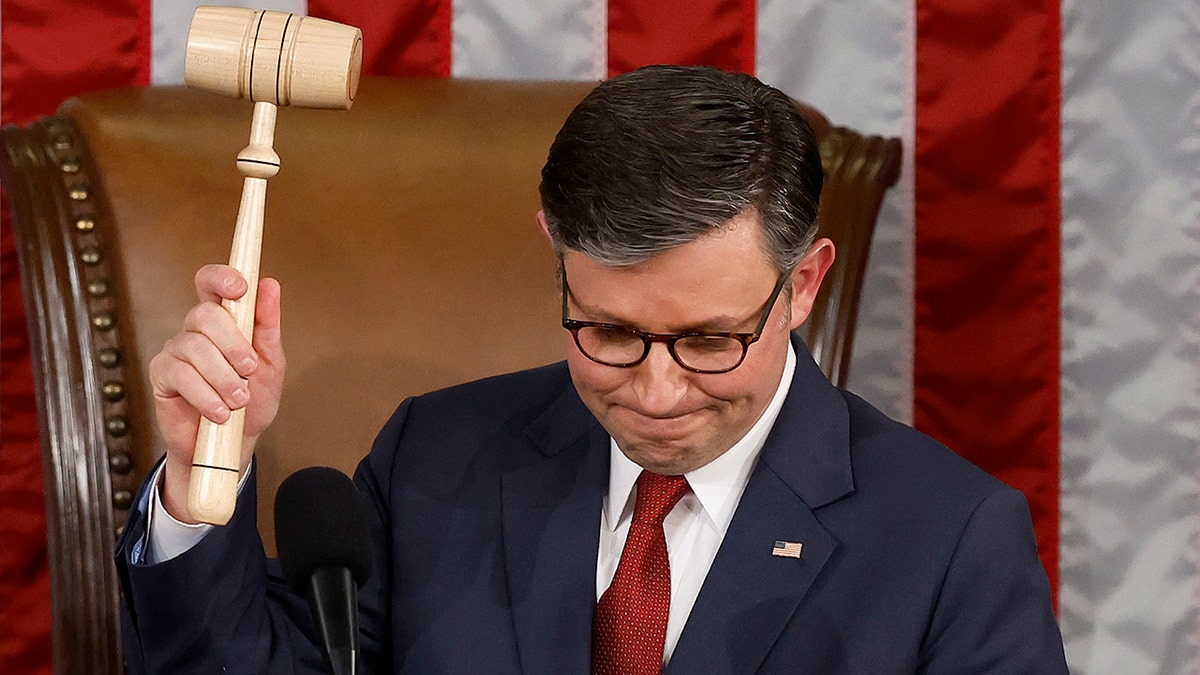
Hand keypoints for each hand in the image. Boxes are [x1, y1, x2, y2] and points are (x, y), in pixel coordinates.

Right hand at [148, 264, 285, 522]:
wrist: (233, 443)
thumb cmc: (253, 400)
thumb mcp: (270, 364)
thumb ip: (268, 326)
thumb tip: (270, 285)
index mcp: (223, 320)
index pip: (211, 283)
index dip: (221, 277)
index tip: (241, 288)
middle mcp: (195, 331)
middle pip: (206, 315)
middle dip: (233, 344)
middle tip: (250, 370)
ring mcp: (175, 351)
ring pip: (195, 348)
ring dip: (223, 378)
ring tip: (239, 401)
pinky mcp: (161, 376)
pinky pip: (180, 376)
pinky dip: (206, 396)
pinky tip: (220, 412)